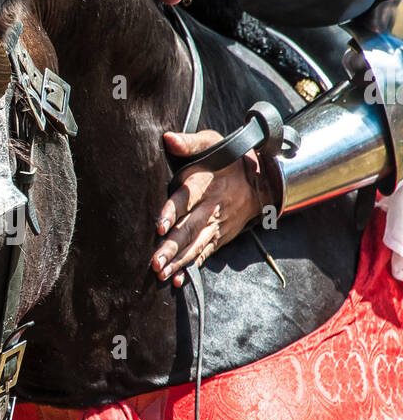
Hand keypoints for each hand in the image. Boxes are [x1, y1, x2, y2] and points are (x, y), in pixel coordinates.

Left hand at [151, 130, 270, 287]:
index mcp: (204, 183)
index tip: (160, 227)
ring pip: (196, 245)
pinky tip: (178, 280)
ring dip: (179, 261)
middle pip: (189, 229)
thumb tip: (167, 139)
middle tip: (155, 262)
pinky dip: (192, 267)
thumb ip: (189, 143)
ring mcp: (217, 224)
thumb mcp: (212, 143)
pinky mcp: (220, 236)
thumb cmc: (228, 159)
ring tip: (162, 274)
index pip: (187, 198)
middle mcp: (211, 207)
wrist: (263, 179)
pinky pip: (205, 253)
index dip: (173, 212)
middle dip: (172, 247)